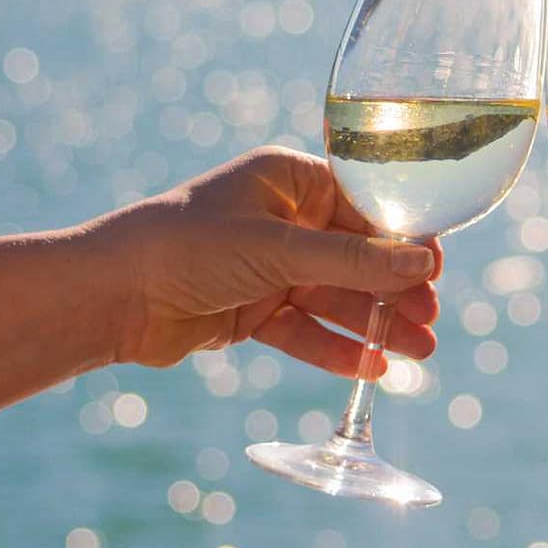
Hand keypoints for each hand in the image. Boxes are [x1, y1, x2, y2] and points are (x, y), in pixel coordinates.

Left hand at [88, 147, 440, 372]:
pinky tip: (371, 367)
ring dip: (375, 324)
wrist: (110, 297)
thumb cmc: (186, 247)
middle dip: (395, 290)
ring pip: (336, 297)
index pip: (365, 205)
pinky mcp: (252, 310)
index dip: (404, 238)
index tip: (438, 270)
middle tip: (432, 321)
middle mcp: (282, 220)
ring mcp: (268, 267)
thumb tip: (425, 262)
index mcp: (287, 179)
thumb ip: (353, 260)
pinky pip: (306, 329)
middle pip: (357, 256)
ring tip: (419, 353)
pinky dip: (336, 348)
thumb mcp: (278, 249)